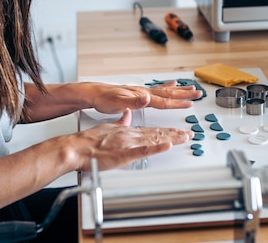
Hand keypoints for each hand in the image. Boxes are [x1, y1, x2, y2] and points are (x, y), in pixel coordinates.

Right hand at [68, 109, 193, 170]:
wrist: (77, 148)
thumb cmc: (89, 142)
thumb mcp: (108, 128)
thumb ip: (120, 122)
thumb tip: (127, 114)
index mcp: (127, 131)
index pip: (151, 130)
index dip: (166, 131)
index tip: (178, 131)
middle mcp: (131, 135)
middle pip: (157, 134)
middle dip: (175, 134)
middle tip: (190, 134)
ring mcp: (129, 143)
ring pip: (155, 140)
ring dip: (171, 138)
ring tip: (185, 137)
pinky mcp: (125, 153)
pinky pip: (144, 150)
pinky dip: (157, 148)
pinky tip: (168, 145)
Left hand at [91, 80, 201, 113]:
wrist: (94, 93)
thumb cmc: (104, 99)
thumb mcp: (118, 103)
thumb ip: (134, 102)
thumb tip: (147, 98)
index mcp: (142, 96)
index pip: (164, 100)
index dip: (178, 103)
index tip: (191, 103)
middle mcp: (144, 92)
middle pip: (169, 92)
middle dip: (184, 94)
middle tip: (198, 92)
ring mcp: (141, 91)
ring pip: (165, 90)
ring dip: (178, 90)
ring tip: (189, 87)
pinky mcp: (137, 93)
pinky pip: (157, 89)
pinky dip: (166, 87)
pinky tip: (170, 84)